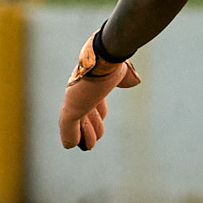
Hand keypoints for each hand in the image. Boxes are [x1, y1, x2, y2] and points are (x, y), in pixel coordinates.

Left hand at [58, 30, 140, 149]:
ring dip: (87, 135)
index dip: (99, 113)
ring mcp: (74, 100)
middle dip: (92, 127)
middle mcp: (79, 91)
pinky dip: (70, 136)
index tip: (100, 118)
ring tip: (89, 145)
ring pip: (78, 124)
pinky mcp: (70, 108)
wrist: (106, 57)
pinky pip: (68, 127)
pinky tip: (70, 145)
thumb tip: (134, 82)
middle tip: (92, 141)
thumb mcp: (122, 70)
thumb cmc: (113, 60)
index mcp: (90, 83)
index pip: (93, 102)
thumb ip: (126, 77)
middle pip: (85, 115)